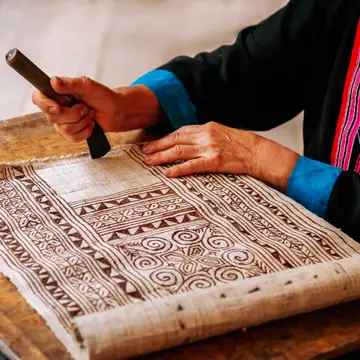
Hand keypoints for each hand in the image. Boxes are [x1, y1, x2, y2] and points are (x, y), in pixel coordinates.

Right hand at [32, 77, 159, 141]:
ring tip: (90, 114)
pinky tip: (91, 124)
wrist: (115, 110)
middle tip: (85, 107)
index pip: (38, 98)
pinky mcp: (71, 134)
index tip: (58, 107)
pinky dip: (85, 131)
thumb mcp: (87, 85)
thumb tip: (53, 82)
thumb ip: (70, 84)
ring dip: (81, 122)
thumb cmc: (102, 95)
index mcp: (56, 94)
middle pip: (52, 118)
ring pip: (64, 129)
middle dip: (74, 113)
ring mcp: (62, 123)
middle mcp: (56, 109)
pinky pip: (72, 138)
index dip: (45, 104)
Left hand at [142, 122, 299, 192]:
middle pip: (176, 139)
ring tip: (149, 161)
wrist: (258, 152)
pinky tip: (168, 173)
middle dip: (158, 145)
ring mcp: (209, 148)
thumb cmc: (241, 144)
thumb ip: (205, 135)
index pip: (180, 131)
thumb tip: (189, 141)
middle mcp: (206, 135)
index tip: (153, 142)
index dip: (164, 137)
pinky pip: (192, 165)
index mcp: (207, 127)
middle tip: (144, 151)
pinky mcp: (214, 161)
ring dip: (162, 156)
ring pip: (179, 150)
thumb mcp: (222, 133)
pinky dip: (179, 169)